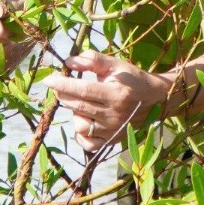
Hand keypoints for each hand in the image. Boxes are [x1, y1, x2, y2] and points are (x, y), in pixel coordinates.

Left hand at [42, 51, 172, 151]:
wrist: (155, 99)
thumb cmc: (132, 79)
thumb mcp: (115, 65)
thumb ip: (92, 60)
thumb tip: (68, 62)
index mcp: (116, 94)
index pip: (83, 90)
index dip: (63, 84)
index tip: (48, 79)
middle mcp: (115, 115)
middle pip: (79, 107)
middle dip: (64, 95)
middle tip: (62, 87)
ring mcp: (113, 130)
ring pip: (81, 126)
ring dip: (75, 114)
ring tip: (81, 104)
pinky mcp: (113, 141)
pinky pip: (88, 144)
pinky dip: (81, 134)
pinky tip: (84, 121)